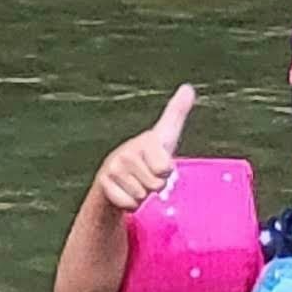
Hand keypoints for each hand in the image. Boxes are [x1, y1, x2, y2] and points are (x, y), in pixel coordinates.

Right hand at [91, 84, 197, 216]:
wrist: (118, 173)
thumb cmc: (148, 155)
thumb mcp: (166, 135)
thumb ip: (177, 113)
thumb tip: (187, 87)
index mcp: (147, 141)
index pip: (164, 169)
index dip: (166, 172)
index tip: (160, 165)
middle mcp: (128, 151)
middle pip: (155, 185)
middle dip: (154, 186)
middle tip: (146, 176)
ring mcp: (114, 167)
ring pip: (141, 196)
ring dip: (142, 195)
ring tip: (136, 182)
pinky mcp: (103, 183)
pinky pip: (128, 204)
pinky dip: (131, 204)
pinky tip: (126, 192)